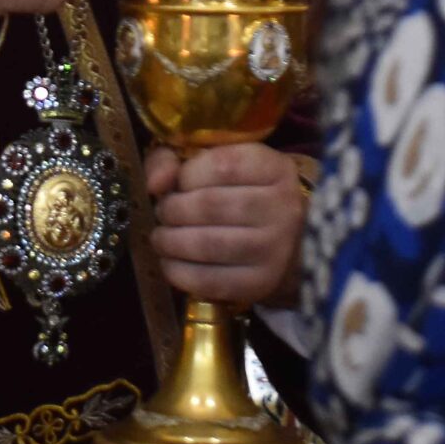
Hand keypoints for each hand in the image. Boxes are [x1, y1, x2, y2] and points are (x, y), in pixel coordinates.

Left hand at [145, 144, 305, 307]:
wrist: (290, 245)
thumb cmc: (245, 194)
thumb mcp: (222, 164)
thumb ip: (178, 160)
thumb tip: (154, 183)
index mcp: (275, 169)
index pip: (222, 165)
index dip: (187, 175)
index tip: (179, 184)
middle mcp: (282, 208)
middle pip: (209, 205)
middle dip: (172, 209)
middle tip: (163, 213)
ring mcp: (274, 249)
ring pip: (206, 244)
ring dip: (170, 241)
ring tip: (161, 238)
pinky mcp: (260, 283)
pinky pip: (209, 280)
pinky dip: (178, 271)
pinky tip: (170, 262)